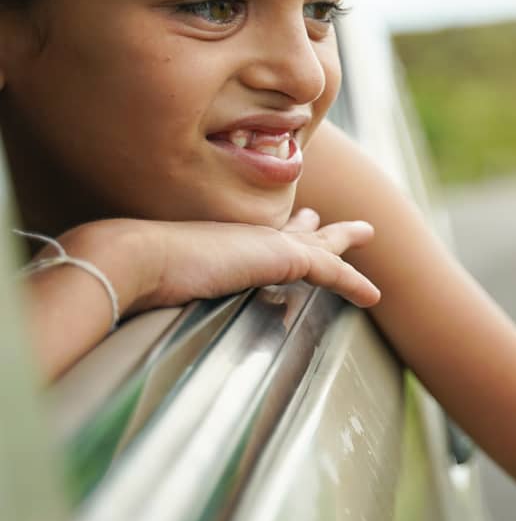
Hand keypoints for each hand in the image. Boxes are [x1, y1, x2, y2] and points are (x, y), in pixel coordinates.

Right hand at [66, 208, 380, 316]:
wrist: (137, 259)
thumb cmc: (137, 275)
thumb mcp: (162, 280)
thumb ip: (173, 284)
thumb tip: (153, 300)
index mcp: (225, 238)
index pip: (263, 233)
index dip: (285, 228)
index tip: (301, 219)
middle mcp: (249, 235)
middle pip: (297, 230)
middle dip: (321, 228)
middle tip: (339, 223)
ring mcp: (268, 243)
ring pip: (320, 244)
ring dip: (344, 241)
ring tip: (366, 233)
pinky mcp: (282, 259)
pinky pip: (330, 272)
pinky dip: (353, 283)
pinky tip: (372, 296)